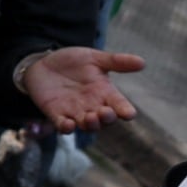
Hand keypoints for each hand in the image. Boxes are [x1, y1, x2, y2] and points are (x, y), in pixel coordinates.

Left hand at [24, 47, 144, 132]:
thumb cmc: (73, 62)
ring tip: (90, 117)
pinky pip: (63, 126)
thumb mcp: (94, 58)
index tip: (129, 113)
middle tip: (106, 112)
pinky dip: (66, 127)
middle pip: (105, 119)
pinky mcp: (56, 114)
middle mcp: (93, 106)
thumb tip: (142, 62)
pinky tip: (68, 124)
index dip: (125, 110)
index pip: (120, 105)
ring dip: (90, 124)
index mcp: (105, 93)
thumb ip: (116, 61)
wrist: (43, 62)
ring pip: (87, 125)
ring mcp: (75, 112)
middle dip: (107, 118)